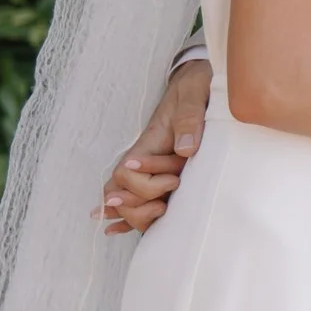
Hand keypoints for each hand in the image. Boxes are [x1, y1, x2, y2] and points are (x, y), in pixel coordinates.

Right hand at [101, 60, 212, 234]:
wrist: (197, 81)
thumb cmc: (195, 85)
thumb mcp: (193, 93)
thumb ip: (189, 118)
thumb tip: (184, 150)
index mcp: (149, 142)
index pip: (126, 173)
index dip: (146, 185)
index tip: (174, 178)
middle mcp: (144, 159)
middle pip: (121, 193)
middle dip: (142, 204)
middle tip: (172, 193)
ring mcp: (150, 169)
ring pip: (127, 202)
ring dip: (140, 214)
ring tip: (163, 210)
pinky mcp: (160, 173)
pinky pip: (135, 198)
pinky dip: (124, 217)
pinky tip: (113, 230)